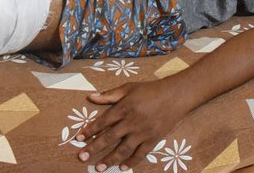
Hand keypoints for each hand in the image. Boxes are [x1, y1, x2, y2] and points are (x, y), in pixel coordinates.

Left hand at [75, 80, 189, 170]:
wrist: (175, 96)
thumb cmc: (150, 90)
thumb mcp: (128, 88)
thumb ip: (109, 95)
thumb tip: (90, 97)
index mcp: (123, 108)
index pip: (102, 122)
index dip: (89, 131)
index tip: (78, 139)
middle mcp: (131, 122)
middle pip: (109, 138)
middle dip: (94, 148)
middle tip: (82, 157)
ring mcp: (142, 133)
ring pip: (123, 149)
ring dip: (109, 159)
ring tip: (99, 168)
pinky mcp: (153, 140)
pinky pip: (140, 154)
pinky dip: (131, 162)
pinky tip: (122, 168)